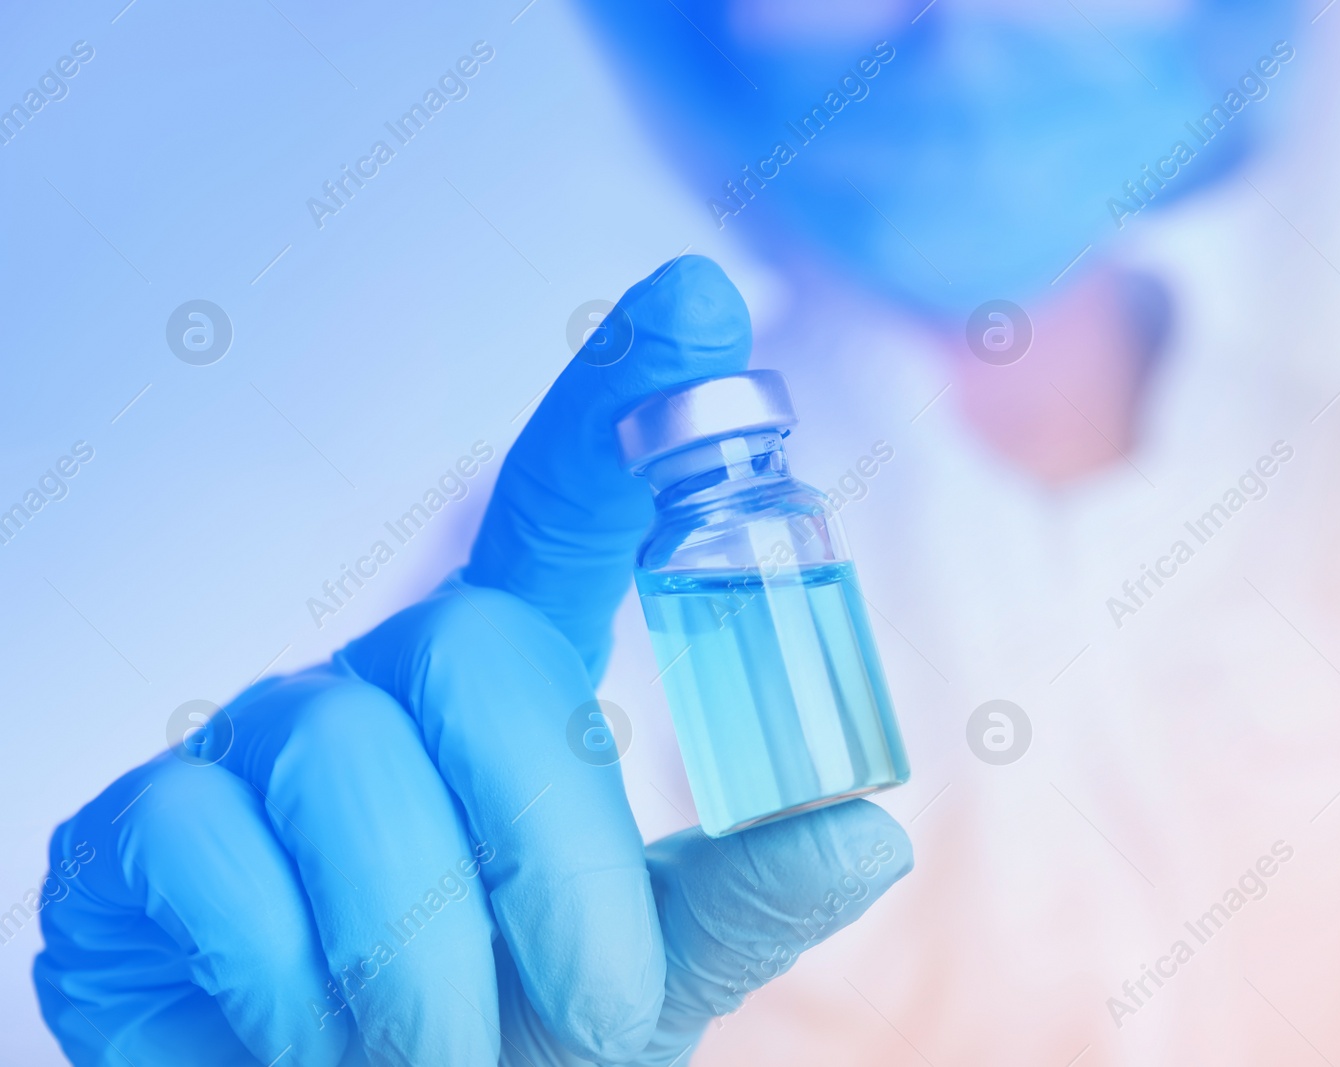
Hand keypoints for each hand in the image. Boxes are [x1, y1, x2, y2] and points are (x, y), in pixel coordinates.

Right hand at [34, 256, 912, 1066]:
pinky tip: (300, 1034)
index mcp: (514, 681)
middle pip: (476, 650)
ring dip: (419, 950)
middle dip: (553, 856)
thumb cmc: (513, 1039)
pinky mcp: (141, 822)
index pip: (567, 499)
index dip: (624, 393)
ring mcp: (257, 736)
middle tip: (592, 1011)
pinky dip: (286, 979)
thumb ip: (739, 902)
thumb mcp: (643, 973)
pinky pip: (214, 846)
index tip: (704, 297)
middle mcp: (387, 674)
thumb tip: (871, 830)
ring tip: (439, 1057)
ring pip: (347, 754)